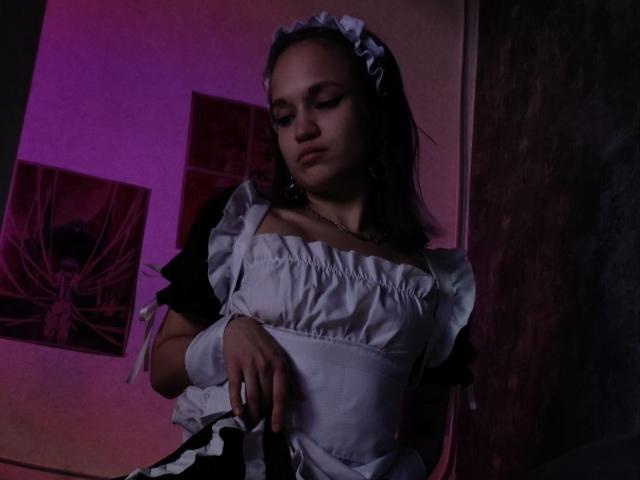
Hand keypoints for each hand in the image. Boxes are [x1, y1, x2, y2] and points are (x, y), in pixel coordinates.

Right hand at [223, 315, 290, 431]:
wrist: (241, 327)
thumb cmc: (264, 344)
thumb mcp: (280, 357)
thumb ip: (290, 378)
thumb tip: (302, 398)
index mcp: (279, 364)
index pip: (280, 393)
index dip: (278, 412)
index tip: (276, 428)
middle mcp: (265, 365)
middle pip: (265, 397)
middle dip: (264, 414)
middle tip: (261, 425)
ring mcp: (249, 365)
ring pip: (252, 395)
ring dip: (252, 412)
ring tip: (251, 423)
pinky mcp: (234, 365)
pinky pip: (235, 388)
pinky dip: (236, 402)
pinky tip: (238, 412)